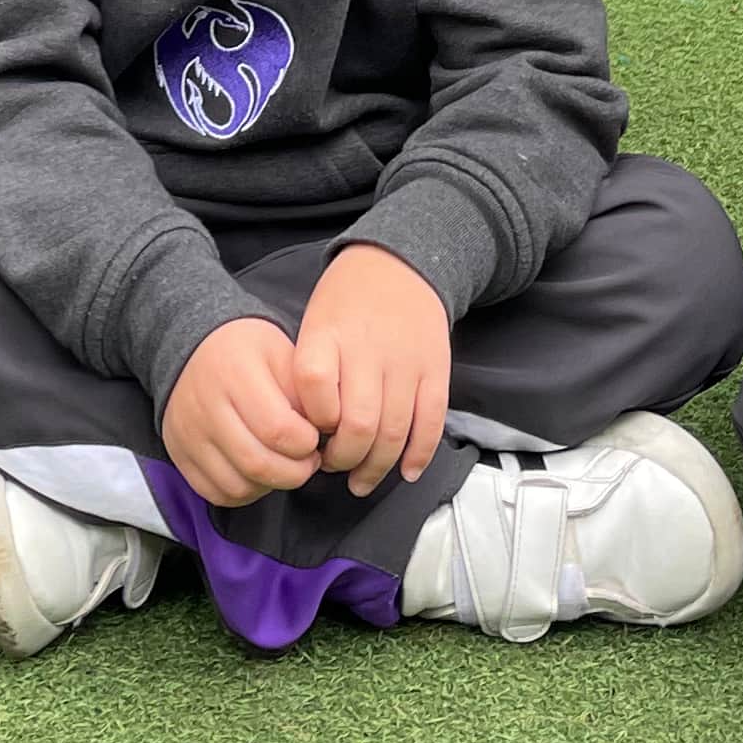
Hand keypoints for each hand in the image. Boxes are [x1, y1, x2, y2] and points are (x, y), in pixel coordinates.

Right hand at [161, 317, 320, 505]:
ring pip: (238, 486)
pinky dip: (245, 492)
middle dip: (295, 472)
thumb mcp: (280, 352)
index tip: (314, 437)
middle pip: (257, 464)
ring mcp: (187, 433)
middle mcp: (205, 405)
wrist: (196, 351)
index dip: (306, 443)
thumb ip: (303, 392)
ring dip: (271, 485)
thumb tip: (323, 434)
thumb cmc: (247, 353)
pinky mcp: (179, 454)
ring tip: (283, 464)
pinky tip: (258, 473)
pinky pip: (217, 493)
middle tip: (307, 460)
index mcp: (234, 371)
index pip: (279, 430)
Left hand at [290, 243, 451, 495]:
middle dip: (342, 459)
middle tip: (333, 465)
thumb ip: (310, 372)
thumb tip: (306, 432)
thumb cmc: (347, 299)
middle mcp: (369, 349)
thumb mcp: (313, 322)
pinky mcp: (436, 371)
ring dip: (376, 467)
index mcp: (329, 334)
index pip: (314, 387)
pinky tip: (405, 471)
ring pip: (394, 433)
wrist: (400, 263)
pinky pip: (431, 424)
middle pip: (357, 424)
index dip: (311, 420)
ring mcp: (407, 362)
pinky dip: (418, 456)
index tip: (308, 431)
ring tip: (360, 479)